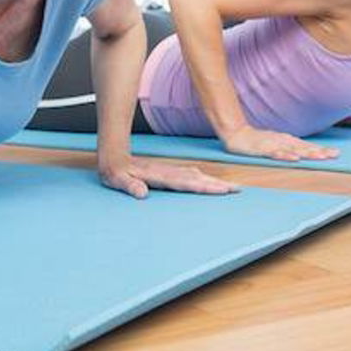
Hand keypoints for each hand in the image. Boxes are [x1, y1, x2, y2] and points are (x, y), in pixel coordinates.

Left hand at [99, 155, 239, 198]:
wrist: (113, 157)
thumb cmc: (114, 172)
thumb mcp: (117, 179)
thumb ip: (129, 185)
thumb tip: (141, 193)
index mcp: (158, 176)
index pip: (185, 182)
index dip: (203, 186)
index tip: (220, 189)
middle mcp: (167, 173)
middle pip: (196, 178)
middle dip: (216, 184)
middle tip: (236, 189)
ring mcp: (169, 172)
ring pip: (195, 176)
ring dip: (212, 181)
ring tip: (229, 187)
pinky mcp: (168, 174)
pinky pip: (189, 176)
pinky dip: (202, 179)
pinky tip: (209, 182)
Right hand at [219, 125, 338, 161]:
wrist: (236, 134)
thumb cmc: (258, 141)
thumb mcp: (276, 144)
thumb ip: (289, 149)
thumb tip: (304, 155)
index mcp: (287, 141)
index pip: (307, 146)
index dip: (321, 149)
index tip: (336, 154)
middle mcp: (283, 141)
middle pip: (303, 147)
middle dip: (318, 151)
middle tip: (333, 155)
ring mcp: (272, 144)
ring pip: (292, 149)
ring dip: (306, 153)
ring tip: (320, 157)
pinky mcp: (262, 149)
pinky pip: (274, 153)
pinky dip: (285, 155)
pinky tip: (294, 159)